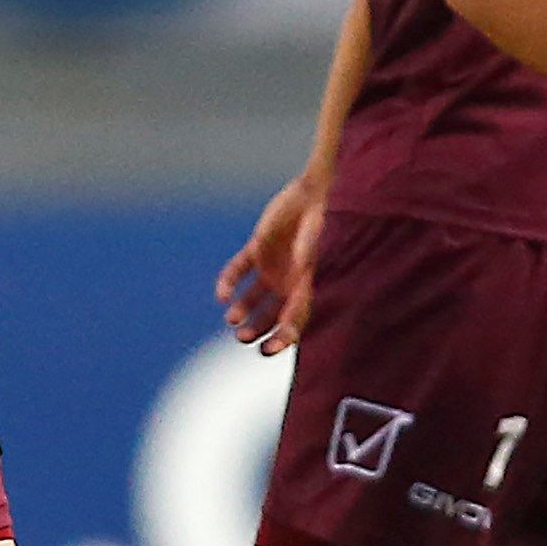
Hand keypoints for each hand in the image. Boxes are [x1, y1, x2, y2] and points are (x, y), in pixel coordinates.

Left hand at [219, 174, 327, 353]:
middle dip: (258, 330)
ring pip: (253, 298)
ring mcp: (273, 266)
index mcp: (310, 289)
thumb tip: (291, 317)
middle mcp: (290, 282)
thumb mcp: (315, 261)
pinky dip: (228, 283)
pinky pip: (238, 270)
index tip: (267, 351)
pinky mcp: (258, 249)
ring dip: (242, 311)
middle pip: (272, 316)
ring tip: (232, 320)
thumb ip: (304, 286)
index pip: (295, 323)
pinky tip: (221, 295)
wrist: (318, 194)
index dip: (282, 339)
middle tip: (243, 338)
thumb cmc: (325, 229)